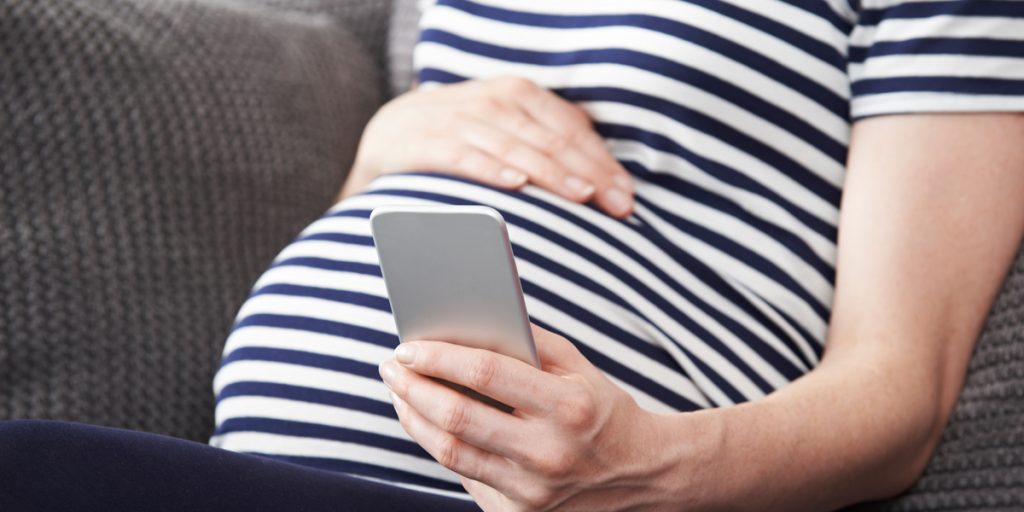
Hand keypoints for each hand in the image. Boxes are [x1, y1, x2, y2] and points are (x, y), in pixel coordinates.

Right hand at [344, 77, 634, 217]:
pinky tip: (515, 185)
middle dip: (586, 169)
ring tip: (581, 197)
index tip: (627, 197)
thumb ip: (539, 143)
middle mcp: (482, 98)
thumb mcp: (498, 138)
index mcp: (510, 93)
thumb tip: (598, 171)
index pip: (566, 123)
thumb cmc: (453, 151)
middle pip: (545, 132)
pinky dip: (487, 167)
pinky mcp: (414, 141)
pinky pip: (458, 153)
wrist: (378, 149)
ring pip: (509, 141)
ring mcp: (447, 117)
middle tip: (618, 204)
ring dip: (548, 169)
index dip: (600, 159)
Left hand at [378, 325, 675, 510]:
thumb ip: (527, 342)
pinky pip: (465, 476)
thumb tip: (466, 320)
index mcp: (568, 407)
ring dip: (414, 417)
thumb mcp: (578, 367)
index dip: (440, 357)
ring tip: (400, 391)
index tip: (408, 345)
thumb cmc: (602, 410)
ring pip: (451, 453)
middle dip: (413, 387)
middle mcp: (549, 454)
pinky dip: (439, 445)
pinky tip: (426, 421)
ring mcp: (533, 493)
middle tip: (391, 366)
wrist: (642, 474)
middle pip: (458, 418)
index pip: (486, 375)